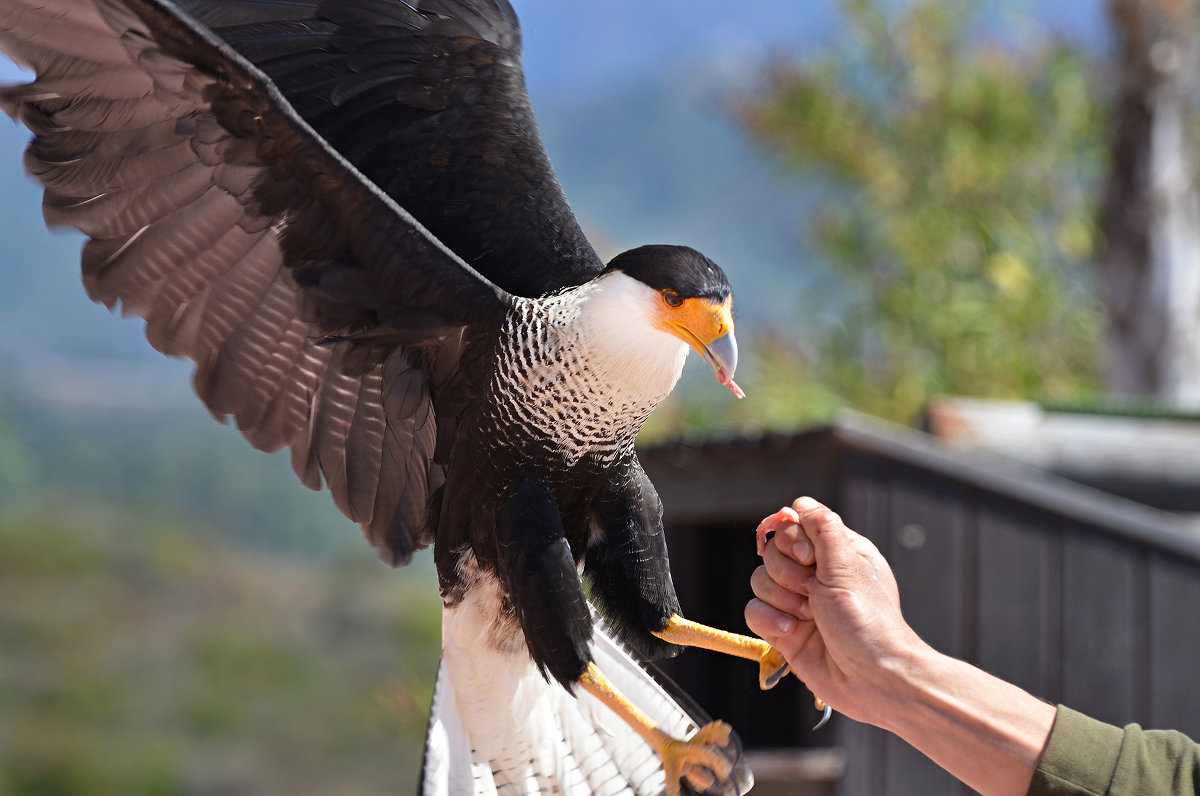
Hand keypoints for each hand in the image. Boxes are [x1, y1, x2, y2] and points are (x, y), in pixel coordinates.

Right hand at [744, 496, 928, 725]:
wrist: (872, 679)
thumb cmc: (869, 622)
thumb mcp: (848, 566)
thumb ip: (823, 529)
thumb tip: (801, 503)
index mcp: (836, 552)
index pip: (793, 524)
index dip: (792, 540)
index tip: (809, 558)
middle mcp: (815, 574)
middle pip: (771, 553)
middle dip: (789, 575)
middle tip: (815, 593)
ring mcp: (797, 602)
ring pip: (759, 581)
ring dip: (782, 600)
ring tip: (809, 617)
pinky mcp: (783, 629)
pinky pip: (753, 611)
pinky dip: (769, 620)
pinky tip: (792, 632)